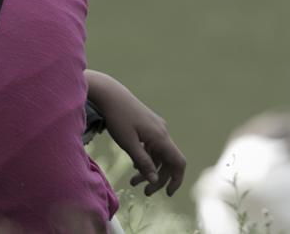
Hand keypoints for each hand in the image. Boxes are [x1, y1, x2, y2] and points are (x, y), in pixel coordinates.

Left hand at [86, 70, 186, 196]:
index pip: (178, 163)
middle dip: (158, 179)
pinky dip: (147, 158)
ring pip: (159, 155)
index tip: (167, 194)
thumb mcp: (128, 144)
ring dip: (149, 170)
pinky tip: (134, 164)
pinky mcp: (149, 126)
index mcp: (160, 137)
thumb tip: (154, 180)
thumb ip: (143, 162)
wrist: (110, 94)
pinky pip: (154, 147)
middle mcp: (162, 132)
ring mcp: (156, 128)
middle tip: (144, 191)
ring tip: (133, 182)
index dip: (176, 180)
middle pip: (168, 162)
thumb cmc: (117, 118)